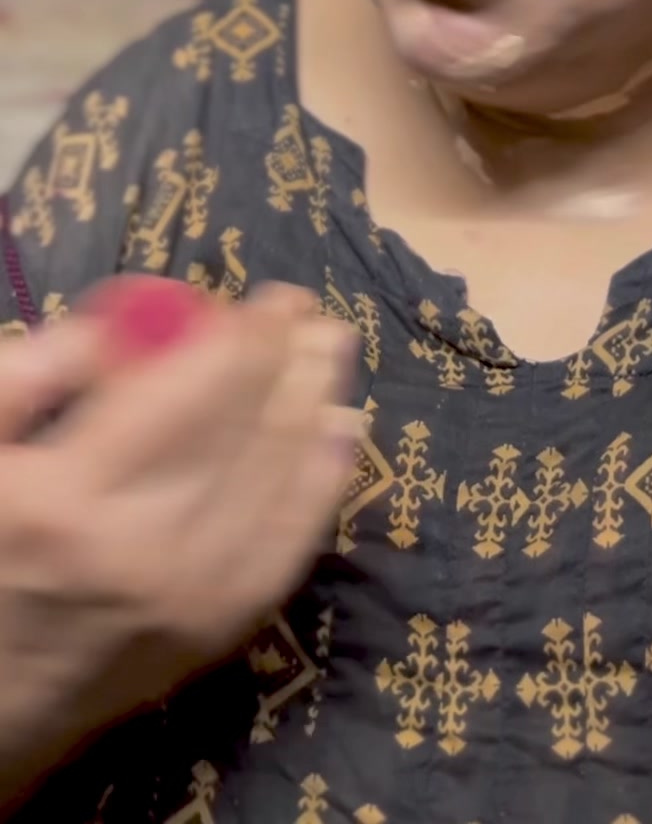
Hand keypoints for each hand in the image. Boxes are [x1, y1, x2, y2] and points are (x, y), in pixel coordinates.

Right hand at [0, 281, 358, 805]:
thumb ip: (32, 373)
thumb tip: (133, 319)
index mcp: (70, 497)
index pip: (191, 393)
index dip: (242, 336)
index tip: (264, 298)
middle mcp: (144, 548)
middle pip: (244, 430)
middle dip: (286, 358)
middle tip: (305, 308)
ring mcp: (192, 598)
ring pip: (278, 479)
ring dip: (315, 402)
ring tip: (330, 347)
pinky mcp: (216, 631)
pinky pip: (289, 543)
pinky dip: (324, 482)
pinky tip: (342, 432)